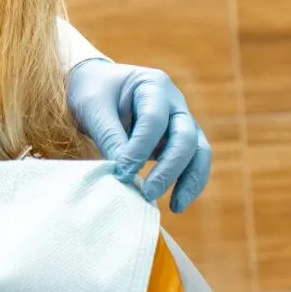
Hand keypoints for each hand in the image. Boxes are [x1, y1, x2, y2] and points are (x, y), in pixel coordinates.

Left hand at [65, 59, 211, 212]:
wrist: (95, 85)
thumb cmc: (93, 92)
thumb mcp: (93, 107)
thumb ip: (109, 137)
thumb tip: (125, 174)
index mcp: (153, 84)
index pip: (154, 120)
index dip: (139, 149)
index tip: (122, 173)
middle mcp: (174, 102)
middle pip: (184, 137)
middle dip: (168, 168)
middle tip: (148, 193)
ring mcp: (180, 121)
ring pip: (198, 151)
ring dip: (190, 180)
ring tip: (176, 207)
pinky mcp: (177, 141)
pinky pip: (192, 161)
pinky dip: (188, 182)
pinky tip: (176, 203)